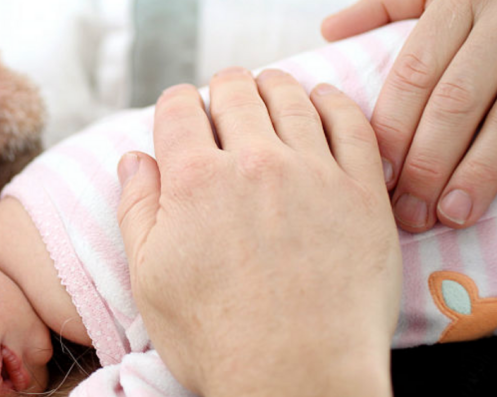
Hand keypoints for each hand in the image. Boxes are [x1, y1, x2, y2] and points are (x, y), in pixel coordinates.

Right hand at [116, 68, 400, 396]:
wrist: (298, 376)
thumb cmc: (217, 339)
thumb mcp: (149, 279)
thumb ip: (137, 209)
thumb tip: (134, 159)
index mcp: (196, 180)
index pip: (179, 107)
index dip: (177, 106)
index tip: (184, 119)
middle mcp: (255, 163)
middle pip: (235, 90)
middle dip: (223, 90)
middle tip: (226, 106)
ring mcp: (314, 173)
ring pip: (291, 96)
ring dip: (273, 87)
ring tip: (270, 93)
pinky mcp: (362, 192)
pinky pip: (352, 123)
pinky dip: (333, 102)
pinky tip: (322, 102)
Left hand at [322, 0, 496, 231]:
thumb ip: (388, 6)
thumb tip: (331, 31)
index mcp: (460, 0)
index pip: (416, 72)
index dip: (396, 128)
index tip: (379, 177)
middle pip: (458, 101)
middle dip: (429, 163)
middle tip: (410, 214)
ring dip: (481, 172)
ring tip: (453, 216)